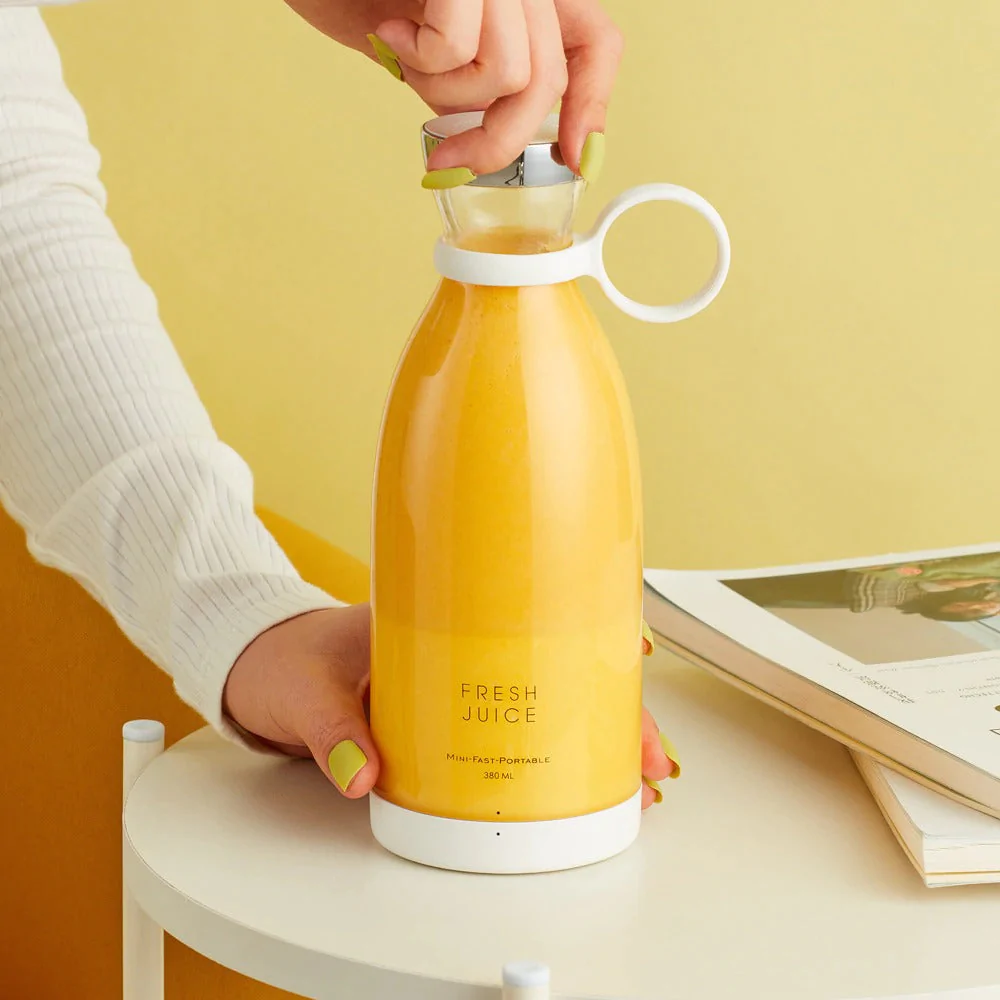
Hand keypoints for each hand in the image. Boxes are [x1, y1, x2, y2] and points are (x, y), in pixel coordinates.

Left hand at [224, 605, 677, 805]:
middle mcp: (455, 646)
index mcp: (433, 615)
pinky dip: (543, 756)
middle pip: (553, 668)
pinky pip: (504, 733)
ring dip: (588, 738)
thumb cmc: (282, 656)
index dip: (589, 632)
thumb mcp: (301, 688)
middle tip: (646, 755)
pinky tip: (570, 785)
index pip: (527, 615)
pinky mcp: (440, 717)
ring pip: (539, 702)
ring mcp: (453, 682)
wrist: (254, 663)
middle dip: (609, 709)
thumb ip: (329, 727)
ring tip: (628, 780)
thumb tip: (365, 774)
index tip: (632, 653)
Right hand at [282, 0, 622, 177]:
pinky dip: (420, 59)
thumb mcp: (428, 44)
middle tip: (450, 162)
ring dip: (446, 91)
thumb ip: (475, 82)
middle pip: (547, 78)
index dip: (592, 106)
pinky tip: (390, 29)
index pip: (594, 44)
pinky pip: (462, 47)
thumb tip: (498, 144)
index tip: (574, 159)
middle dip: (498, 140)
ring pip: (511, 74)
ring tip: (402, 52)